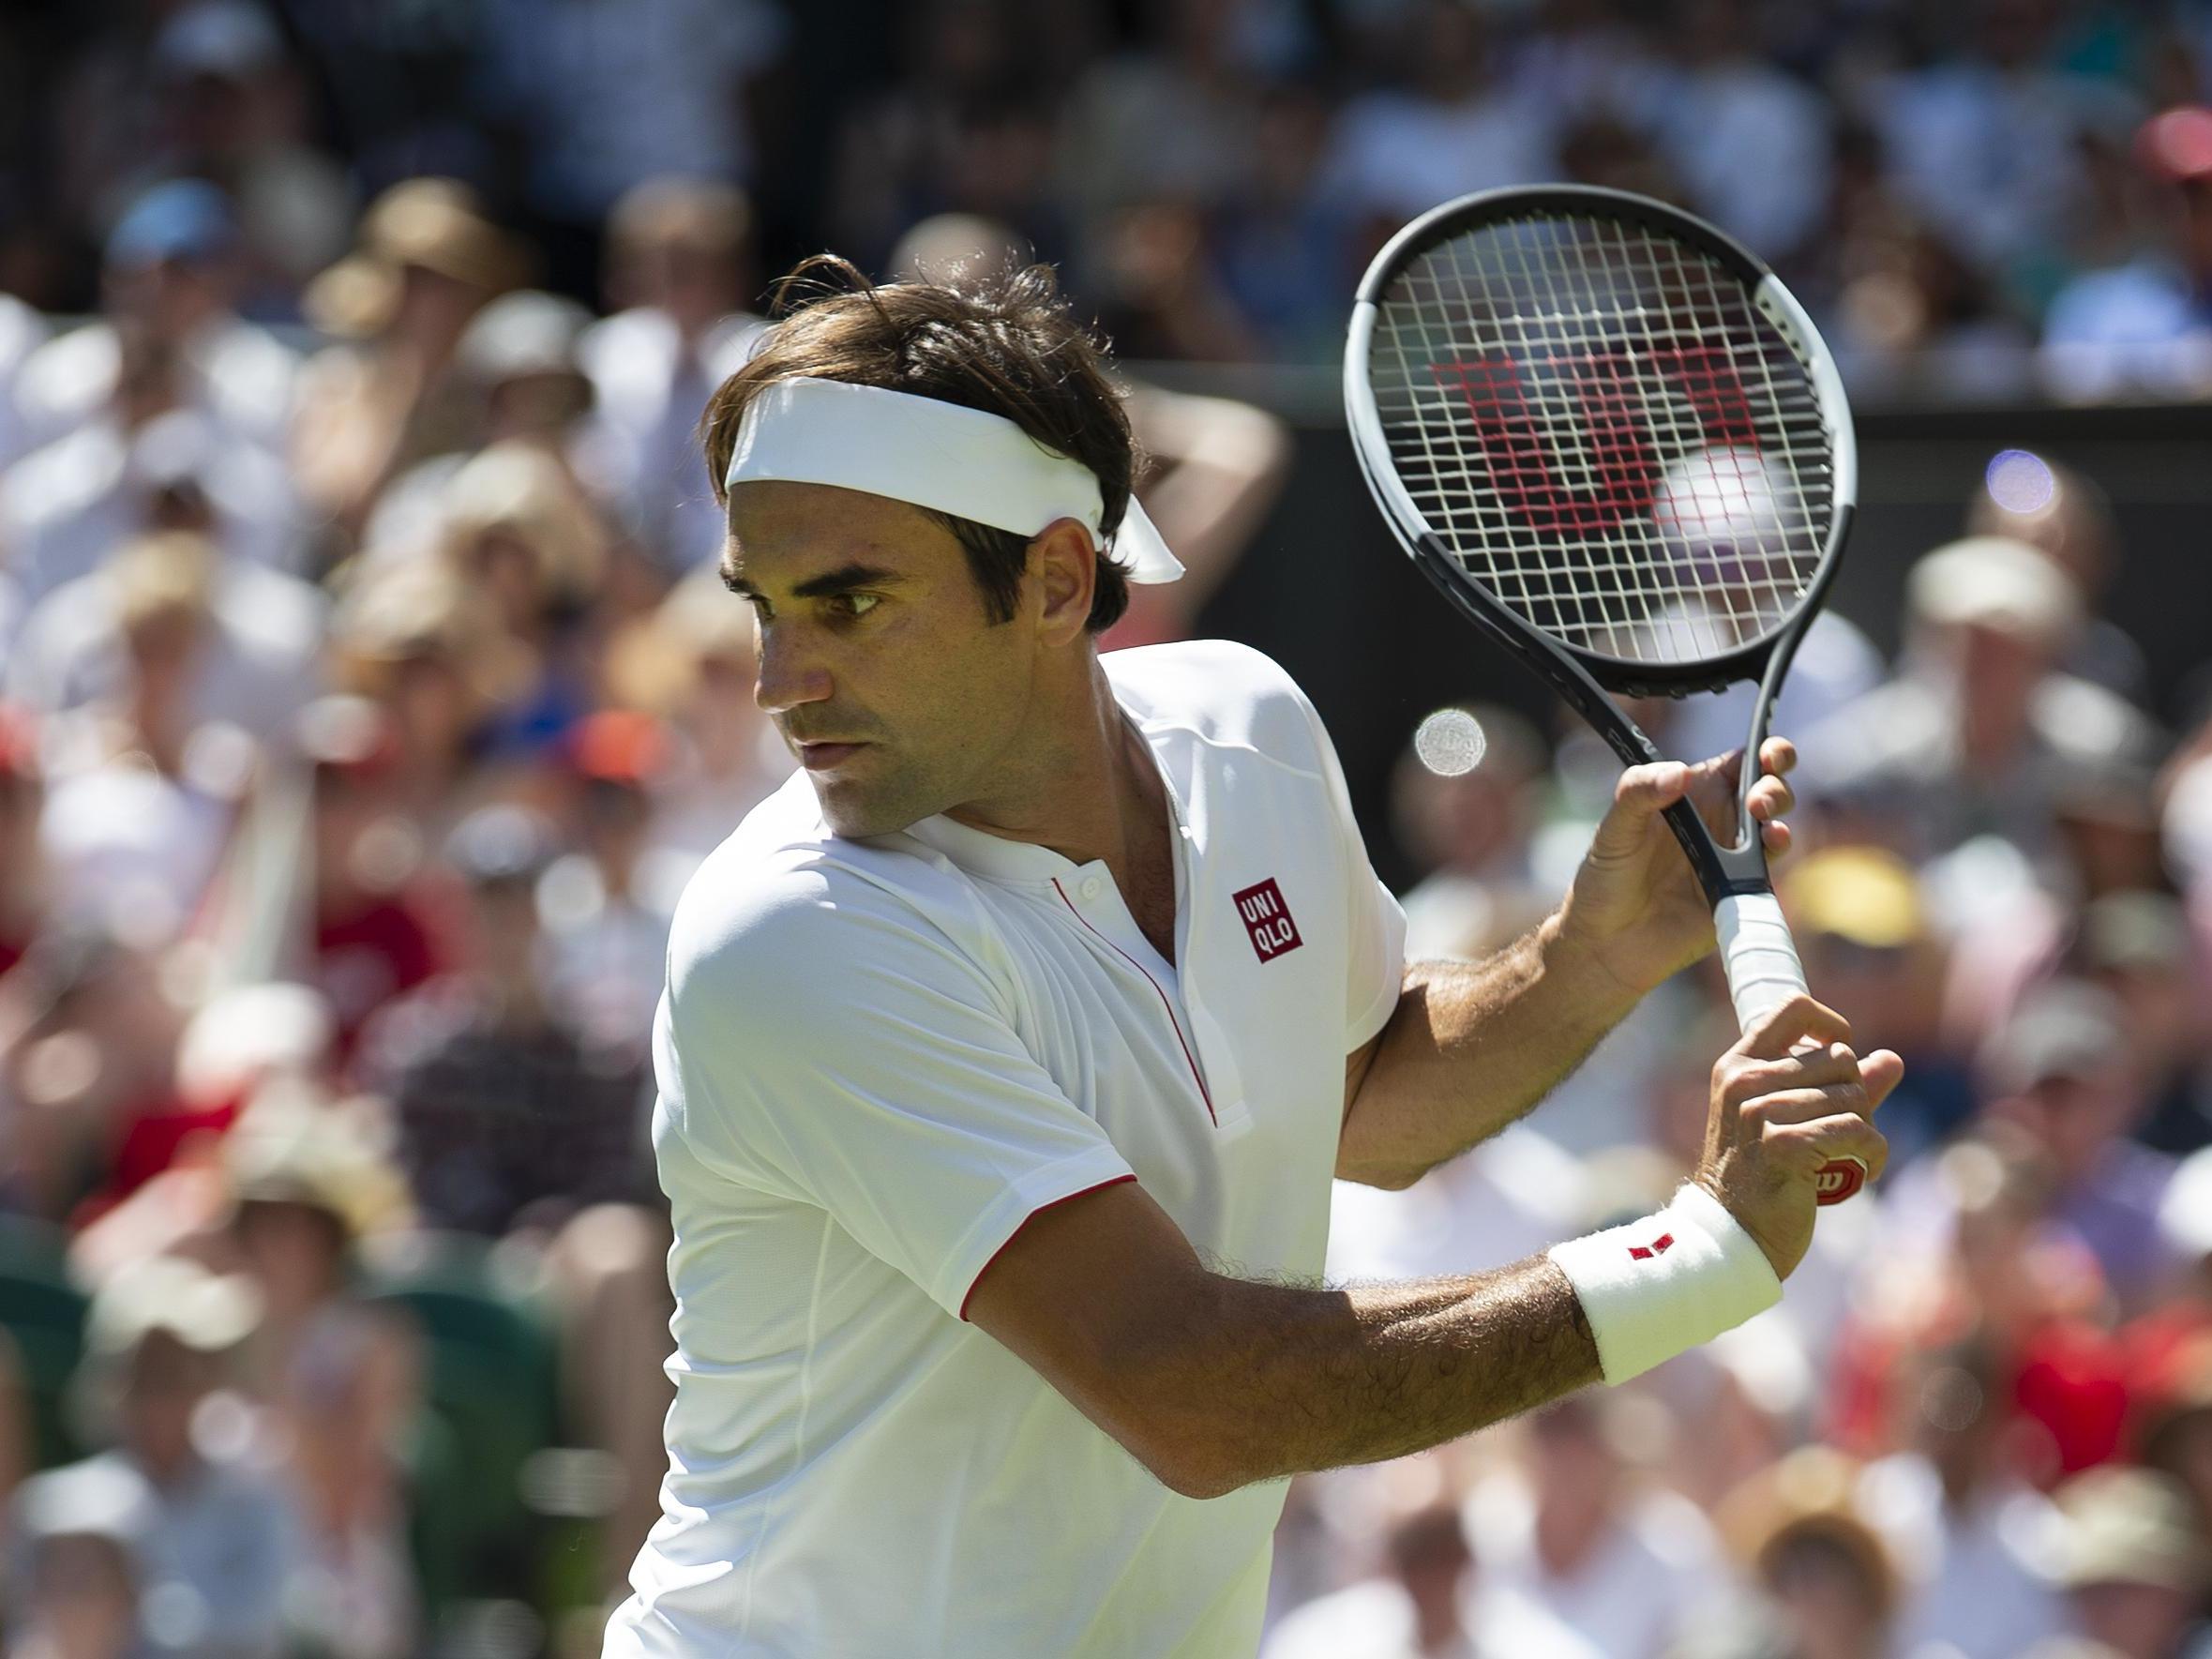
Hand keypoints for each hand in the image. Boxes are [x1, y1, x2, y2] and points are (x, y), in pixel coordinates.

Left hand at [1554, 736, 1797, 999]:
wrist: (1607, 944)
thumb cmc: (1606, 881)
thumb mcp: (1613, 830)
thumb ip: (1638, 793)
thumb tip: (1679, 773)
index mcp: (1692, 797)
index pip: (1740, 762)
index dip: (1764, 751)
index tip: (1768, 750)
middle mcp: (1719, 823)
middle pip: (1767, 786)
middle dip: (1776, 779)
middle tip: (1758, 794)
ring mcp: (1734, 857)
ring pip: (1774, 821)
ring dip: (1779, 808)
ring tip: (1762, 810)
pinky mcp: (1741, 890)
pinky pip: (1769, 864)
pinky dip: (1778, 846)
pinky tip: (1773, 839)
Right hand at [1697, 995, 1899, 1279]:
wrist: (1733, 1237)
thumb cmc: (1763, 1177)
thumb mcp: (1791, 1121)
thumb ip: (1839, 1087)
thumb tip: (1892, 1058)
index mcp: (1739, 1066)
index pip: (1793, 1008)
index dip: (1830, 1024)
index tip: (1842, 1055)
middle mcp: (1745, 1082)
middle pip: (1841, 1059)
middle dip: (1856, 1097)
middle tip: (1842, 1134)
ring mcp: (1760, 1112)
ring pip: (1854, 1098)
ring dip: (1866, 1131)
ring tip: (1849, 1158)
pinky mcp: (1785, 1145)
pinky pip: (1859, 1132)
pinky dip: (1874, 1155)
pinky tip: (1863, 1172)